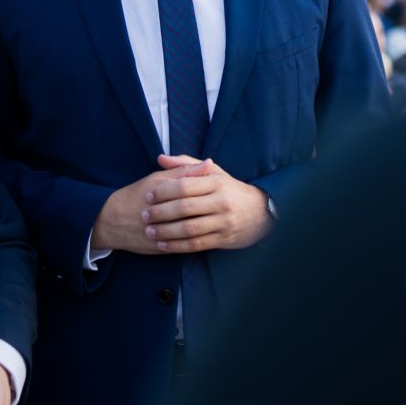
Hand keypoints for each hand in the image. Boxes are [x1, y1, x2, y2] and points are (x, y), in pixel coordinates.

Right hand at [91, 160, 214, 254]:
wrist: (113, 220)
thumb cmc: (138, 195)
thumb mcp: (158, 178)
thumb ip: (184, 171)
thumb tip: (210, 163)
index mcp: (163, 190)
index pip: (193, 189)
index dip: (210, 190)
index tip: (221, 189)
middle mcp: (162, 211)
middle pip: (194, 211)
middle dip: (210, 211)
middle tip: (221, 208)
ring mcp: (160, 231)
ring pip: (189, 230)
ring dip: (204, 227)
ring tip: (214, 222)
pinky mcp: (159, 247)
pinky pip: (181, 246)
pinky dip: (193, 241)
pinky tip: (202, 235)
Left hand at [141, 155, 272, 253]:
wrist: (262, 212)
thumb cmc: (230, 189)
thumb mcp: (214, 172)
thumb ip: (186, 164)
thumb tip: (160, 158)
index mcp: (216, 182)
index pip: (184, 185)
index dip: (164, 191)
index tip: (149, 196)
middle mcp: (221, 201)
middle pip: (184, 207)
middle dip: (161, 212)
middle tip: (144, 215)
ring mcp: (223, 221)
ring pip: (189, 228)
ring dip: (166, 231)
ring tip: (149, 231)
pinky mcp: (223, 239)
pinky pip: (196, 244)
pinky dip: (177, 245)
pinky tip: (162, 244)